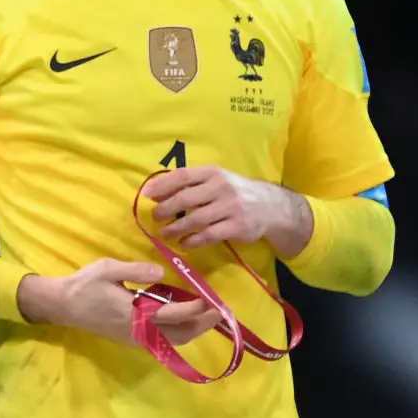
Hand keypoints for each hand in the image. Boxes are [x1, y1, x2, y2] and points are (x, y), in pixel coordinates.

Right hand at [17, 260, 223, 346]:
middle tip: (219, 312)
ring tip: (207, 317)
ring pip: (172, 341)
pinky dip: (179, 334)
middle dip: (201, 325)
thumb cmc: (85, 285)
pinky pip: (163, 342)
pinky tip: (184, 320)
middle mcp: (138, 332)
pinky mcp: (132, 340)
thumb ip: (135, 270)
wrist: (64, 306)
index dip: (193, 309)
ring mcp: (136, 339)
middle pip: (179, 335)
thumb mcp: (108, 269)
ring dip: (192, 331)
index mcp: (134, 314)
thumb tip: (162, 272)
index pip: (172, 315)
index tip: (209, 300)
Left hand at [142, 166, 295, 249]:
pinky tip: (184, 244)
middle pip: (186, 198)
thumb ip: (189, 184)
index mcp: (213, 173)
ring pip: (196, 219)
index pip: (183, 176)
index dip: (162, 185)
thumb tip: (155, 192)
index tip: (146, 195)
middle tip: (155, 218)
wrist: (270, 206)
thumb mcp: (215, 180)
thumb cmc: (235, 192)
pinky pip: (209, 235)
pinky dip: (193, 241)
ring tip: (164, 234)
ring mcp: (230, 207)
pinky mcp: (237, 227)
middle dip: (166, 209)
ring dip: (176, 228)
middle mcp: (221, 187)